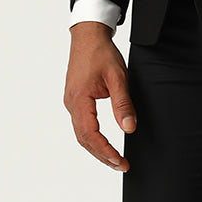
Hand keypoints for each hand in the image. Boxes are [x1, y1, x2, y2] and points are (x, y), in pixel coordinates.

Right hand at [63, 22, 135, 171]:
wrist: (88, 36)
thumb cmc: (101, 53)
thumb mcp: (118, 78)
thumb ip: (123, 104)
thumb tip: (129, 128)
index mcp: (80, 99)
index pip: (90, 134)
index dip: (105, 151)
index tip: (120, 161)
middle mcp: (72, 103)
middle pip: (84, 139)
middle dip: (102, 155)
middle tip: (121, 165)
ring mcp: (71, 102)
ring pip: (81, 134)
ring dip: (97, 149)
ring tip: (114, 159)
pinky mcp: (75, 100)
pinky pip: (81, 125)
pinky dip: (92, 138)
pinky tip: (103, 143)